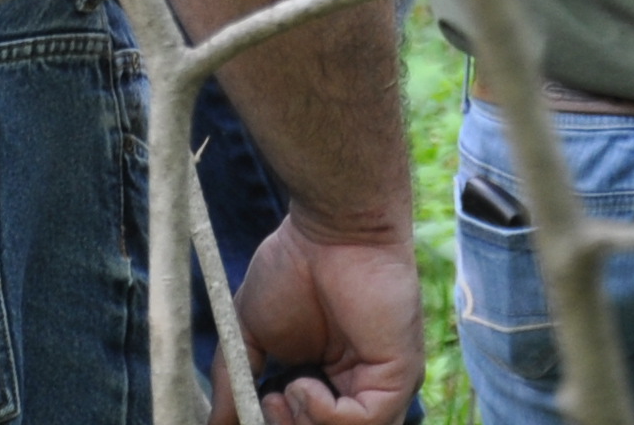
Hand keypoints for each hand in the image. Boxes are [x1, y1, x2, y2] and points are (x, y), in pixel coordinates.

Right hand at [223, 212, 421, 424]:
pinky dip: (326, 416)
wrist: (330, 228)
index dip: (281, 423)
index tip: (253, 407)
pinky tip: (302, 383)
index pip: (312, 424)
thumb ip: (234, 384)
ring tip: (280, 391)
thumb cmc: (292, 268)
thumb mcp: (250, 336)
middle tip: (265, 403)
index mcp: (333, 382)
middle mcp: (362, 389)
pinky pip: (367, 423)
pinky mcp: (398, 376)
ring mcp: (383, 386)